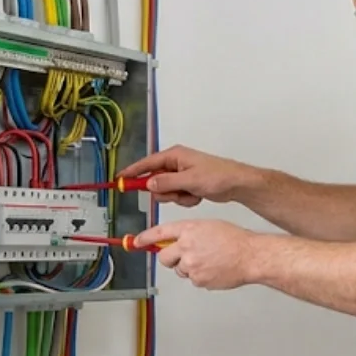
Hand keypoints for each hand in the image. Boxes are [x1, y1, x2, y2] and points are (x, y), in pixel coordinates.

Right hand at [117, 146, 258, 207]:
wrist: (236, 184)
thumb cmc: (218, 176)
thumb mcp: (190, 180)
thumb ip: (167, 183)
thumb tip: (149, 184)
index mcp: (175, 156)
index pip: (147, 164)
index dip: (132, 172)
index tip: (119, 179)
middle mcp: (176, 163)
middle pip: (156, 181)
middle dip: (167, 191)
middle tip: (180, 192)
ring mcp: (181, 174)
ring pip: (166, 191)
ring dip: (178, 197)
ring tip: (193, 193)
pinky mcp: (187, 184)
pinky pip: (177, 196)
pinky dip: (186, 199)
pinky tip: (197, 195)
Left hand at [134, 220, 259, 289]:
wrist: (249, 255)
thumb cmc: (234, 240)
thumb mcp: (208, 226)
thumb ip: (189, 232)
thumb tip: (175, 240)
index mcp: (189, 229)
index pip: (159, 233)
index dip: (145, 238)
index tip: (136, 242)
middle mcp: (186, 246)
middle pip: (164, 257)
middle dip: (170, 258)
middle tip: (183, 257)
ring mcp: (191, 265)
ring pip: (180, 270)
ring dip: (188, 268)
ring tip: (208, 261)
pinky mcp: (198, 279)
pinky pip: (192, 280)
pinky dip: (200, 276)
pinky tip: (213, 269)